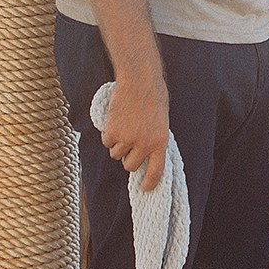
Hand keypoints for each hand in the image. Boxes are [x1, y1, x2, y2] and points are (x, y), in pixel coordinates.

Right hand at [99, 71, 169, 190]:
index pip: (156, 171)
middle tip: (129, 145)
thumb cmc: (153, 96)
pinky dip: (108, 134)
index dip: (149, 183)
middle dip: (128, 158)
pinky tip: (115, 121)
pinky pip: (106, 141)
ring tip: (123, 126)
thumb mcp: (161, 121)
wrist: (139, 79)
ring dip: (117, 145)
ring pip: (116, 154)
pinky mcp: (112, 131)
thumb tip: (144, 155)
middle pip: (130, 165)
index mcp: (160, 142)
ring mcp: (127, 139)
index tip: (145, 189)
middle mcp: (144, 144)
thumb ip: (154, 139)